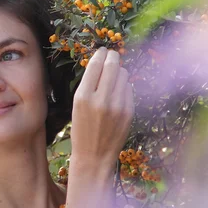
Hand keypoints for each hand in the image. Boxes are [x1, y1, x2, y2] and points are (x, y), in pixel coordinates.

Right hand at [71, 47, 134, 170]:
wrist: (94, 156)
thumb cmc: (82, 129)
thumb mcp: (77, 105)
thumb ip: (89, 85)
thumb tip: (102, 62)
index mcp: (83, 96)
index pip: (95, 65)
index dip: (100, 54)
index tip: (102, 50)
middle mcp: (101, 99)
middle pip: (113, 66)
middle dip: (113, 57)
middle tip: (112, 54)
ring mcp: (117, 106)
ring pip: (124, 75)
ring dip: (119, 72)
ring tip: (113, 78)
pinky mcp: (129, 112)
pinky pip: (129, 89)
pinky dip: (124, 86)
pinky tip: (118, 93)